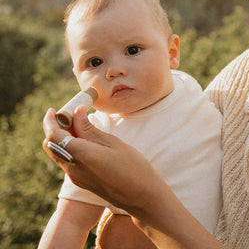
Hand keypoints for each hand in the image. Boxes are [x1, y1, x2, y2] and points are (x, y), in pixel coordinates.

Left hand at [43, 107, 224, 247]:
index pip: (54, 136)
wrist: (141, 196)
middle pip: (51, 146)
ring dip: (61, 138)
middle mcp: (74, 168)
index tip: (54, 110)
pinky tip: (84, 139)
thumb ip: (90, 129)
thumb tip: (76, 112)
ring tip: (77, 124)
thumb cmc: (132, 166)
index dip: (51, 121)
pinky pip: (67, 161)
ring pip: (58, 154)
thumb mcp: (112, 142)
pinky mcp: (82, 181)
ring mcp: (76, 177)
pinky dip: (69, 147)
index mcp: (82, 156)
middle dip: (53, 128)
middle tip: (67, 115)